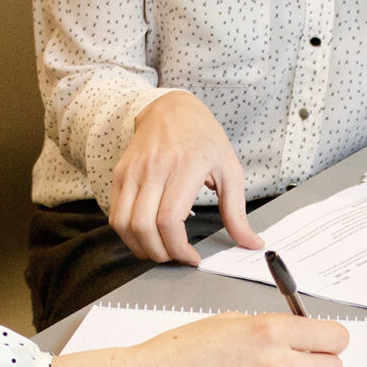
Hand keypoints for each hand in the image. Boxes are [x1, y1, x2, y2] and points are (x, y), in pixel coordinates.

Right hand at [50, 313, 348, 366]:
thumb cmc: (180, 352)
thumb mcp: (230, 322)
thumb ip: (272, 328)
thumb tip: (304, 337)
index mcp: (271, 331)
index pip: (336, 338)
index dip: (329, 340)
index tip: (321, 343)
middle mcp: (278, 366)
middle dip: (318, 364)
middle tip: (296, 364)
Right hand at [108, 92, 263, 264]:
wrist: (171, 109)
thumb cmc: (203, 138)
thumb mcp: (229, 170)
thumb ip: (237, 212)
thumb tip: (251, 242)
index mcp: (185, 167)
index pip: (169, 220)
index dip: (178, 248)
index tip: (191, 257)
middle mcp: (154, 168)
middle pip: (144, 227)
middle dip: (159, 253)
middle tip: (175, 257)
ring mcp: (132, 171)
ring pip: (124, 224)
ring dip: (140, 247)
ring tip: (159, 250)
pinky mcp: (120, 174)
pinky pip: (115, 214)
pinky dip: (127, 234)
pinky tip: (145, 236)